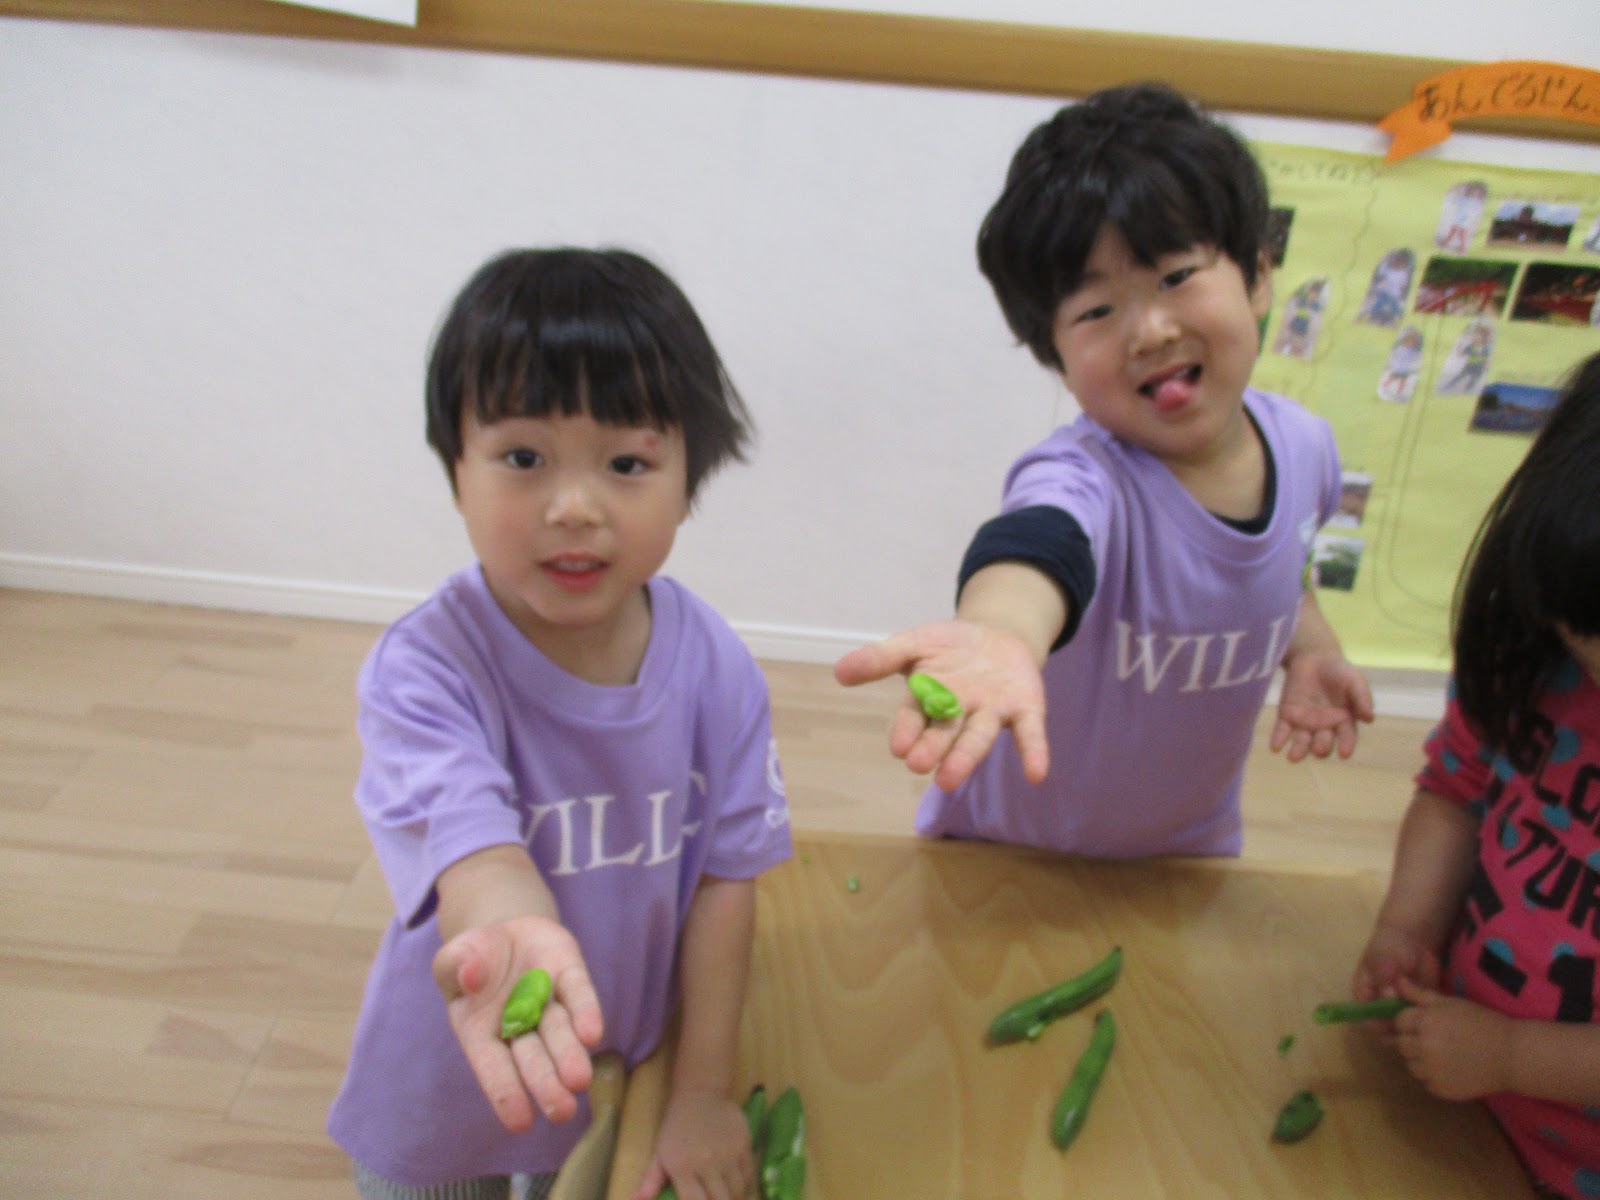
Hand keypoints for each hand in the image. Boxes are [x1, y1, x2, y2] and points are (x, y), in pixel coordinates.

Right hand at [431, 914, 603, 1130]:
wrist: (506, 930)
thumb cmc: (473, 958)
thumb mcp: (454, 958)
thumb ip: (457, 967)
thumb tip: (471, 977)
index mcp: (481, 1032)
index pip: (493, 1067)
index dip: (506, 1093)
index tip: (521, 1122)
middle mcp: (520, 1024)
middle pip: (534, 1057)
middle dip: (546, 1083)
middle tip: (562, 1110)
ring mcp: (547, 1001)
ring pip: (560, 1032)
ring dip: (569, 1054)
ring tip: (579, 1080)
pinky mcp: (570, 974)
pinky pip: (579, 993)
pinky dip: (586, 1012)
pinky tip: (592, 1034)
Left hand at [629, 1087, 754, 1199]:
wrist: (699, 1094)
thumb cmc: (676, 1128)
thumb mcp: (660, 1154)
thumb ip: (651, 1182)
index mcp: (682, 1167)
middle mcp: (706, 1162)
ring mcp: (728, 1153)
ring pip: (738, 1191)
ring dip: (734, 1198)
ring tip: (728, 1197)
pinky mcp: (744, 1144)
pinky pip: (749, 1175)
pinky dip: (746, 1186)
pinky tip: (739, 1187)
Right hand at [834, 618, 1047, 790]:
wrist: (998, 635)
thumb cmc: (949, 647)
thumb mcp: (914, 643)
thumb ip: (881, 657)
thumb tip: (839, 671)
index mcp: (929, 700)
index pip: (914, 717)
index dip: (907, 731)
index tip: (899, 747)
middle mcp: (959, 714)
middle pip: (944, 734)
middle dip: (933, 748)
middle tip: (919, 765)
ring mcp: (991, 713)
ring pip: (978, 738)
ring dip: (966, 758)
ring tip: (949, 779)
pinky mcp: (1025, 710)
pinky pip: (1030, 732)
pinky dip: (1034, 752)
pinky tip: (1036, 773)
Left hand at [1270, 648, 1373, 760]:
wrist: (1315, 657)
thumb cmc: (1339, 671)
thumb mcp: (1355, 681)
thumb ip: (1361, 698)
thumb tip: (1369, 718)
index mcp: (1344, 721)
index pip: (1346, 736)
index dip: (1346, 745)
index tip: (1345, 753)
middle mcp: (1324, 726)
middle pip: (1323, 742)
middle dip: (1321, 747)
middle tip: (1318, 749)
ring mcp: (1305, 722)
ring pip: (1302, 741)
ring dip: (1298, 750)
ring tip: (1293, 757)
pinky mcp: (1287, 715)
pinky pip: (1282, 729)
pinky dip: (1279, 738)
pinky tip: (1275, 747)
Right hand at [1351, 921, 1441, 1037]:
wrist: (1413, 937)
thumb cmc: (1390, 946)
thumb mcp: (1383, 958)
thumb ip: (1384, 976)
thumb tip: (1389, 996)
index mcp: (1365, 995)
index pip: (1366, 1018)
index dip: (1378, 1025)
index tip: (1394, 1025)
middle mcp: (1381, 1006)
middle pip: (1387, 1028)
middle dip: (1401, 1028)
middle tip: (1415, 1021)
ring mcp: (1401, 1007)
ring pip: (1407, 1027)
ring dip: (1416, 1026)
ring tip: (1427, 1013)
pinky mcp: (1419, 1007)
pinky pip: (1424, 1019)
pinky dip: (1430, 1018)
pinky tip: (1436, 1009)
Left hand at [1393, 977, 1512, 1099]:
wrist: (1512, 1055)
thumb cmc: (1482, 1023)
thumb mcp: (1451, 1003)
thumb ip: (1419, 994)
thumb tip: (1397, 982)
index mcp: (1426, 1022)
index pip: (1399, 1021)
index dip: (1409, 1021)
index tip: (1426, 1023)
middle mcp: (1424, 1047)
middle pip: (1401, 1044)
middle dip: (1412, 1040)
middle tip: (1436, 1039)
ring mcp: (1431, 1071)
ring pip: (1411, 1065)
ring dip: (1420, 1060)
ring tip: (1445, 1054)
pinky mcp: (1440, 1089)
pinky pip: (1425, 1081)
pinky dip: (1433, 1076)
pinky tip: (1453, 1068)